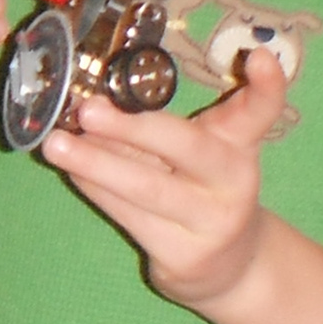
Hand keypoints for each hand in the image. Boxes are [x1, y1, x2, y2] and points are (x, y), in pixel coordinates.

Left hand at [39, 53, 292, 307]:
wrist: (229, 267)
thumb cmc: (201, 190)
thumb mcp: (201, 151)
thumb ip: (164, 124)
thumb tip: (95, 98)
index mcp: (240, 145)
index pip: (260, 110)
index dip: (266, 85)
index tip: (259, 56)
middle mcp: (235, 182)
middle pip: (187, 147)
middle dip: (133, 127)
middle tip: (89, 110)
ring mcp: (213, 222)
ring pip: (147, 188)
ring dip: (95, 164)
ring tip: (56, 145)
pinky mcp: (185, 255)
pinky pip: (131, 216)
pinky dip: (97, 190)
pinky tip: (73, 173)